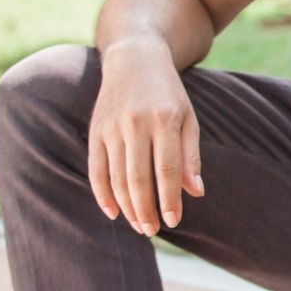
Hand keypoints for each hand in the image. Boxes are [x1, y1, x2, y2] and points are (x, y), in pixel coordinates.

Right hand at [87, 38, 203, 234]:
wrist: (134, 59)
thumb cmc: (168, 93)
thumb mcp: (188, 118)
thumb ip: (190, 155)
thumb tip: (195, 192)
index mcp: (165, 119)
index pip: (167, 169)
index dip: (170, 198)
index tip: (174, 221)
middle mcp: (136, 124)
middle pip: (138, 178)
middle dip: (146, 210)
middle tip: (153, 231)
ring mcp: (112, 128)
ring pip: (117, 178)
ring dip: (127, 207)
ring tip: (140, 225)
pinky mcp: (95, 132)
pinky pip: (97, 170)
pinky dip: (103, 195)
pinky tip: (114, 212)